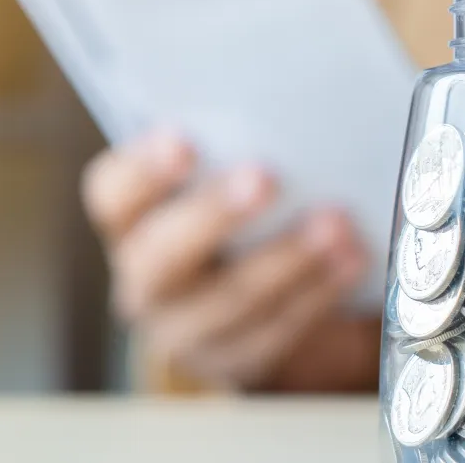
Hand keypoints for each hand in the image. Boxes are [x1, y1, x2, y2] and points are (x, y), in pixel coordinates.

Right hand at [81, 134, 375, 390]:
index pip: (112, 195)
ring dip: (286, 259)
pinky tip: (352, 258)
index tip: (183, 139)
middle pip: (162, 256)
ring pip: (229, 301)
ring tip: (336, 221)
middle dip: (214, 215)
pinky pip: (276, 331)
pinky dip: (318, 292)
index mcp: (132, 222)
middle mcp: (146, 280)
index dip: (141, 170)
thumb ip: (237, 147)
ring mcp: (187, 330)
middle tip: (265, 176)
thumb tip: (287, 101)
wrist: (268, 302)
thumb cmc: (247, 214)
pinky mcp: (238, 362)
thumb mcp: (229, 178)